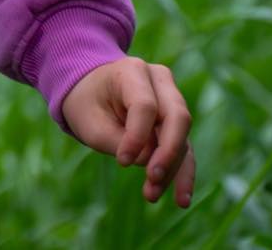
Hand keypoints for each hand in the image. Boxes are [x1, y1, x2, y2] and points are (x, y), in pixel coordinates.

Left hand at [62, 57, 194, 207]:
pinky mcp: (175, 122)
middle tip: (152, 179)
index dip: (137, 137)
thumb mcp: (90, 123)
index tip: (122, 162)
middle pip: (177, 116)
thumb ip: (120, 142)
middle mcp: (159, 81)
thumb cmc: (87, 105)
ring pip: (183, 136)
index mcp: (132, 71)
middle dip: (168, 152)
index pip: (145, 106)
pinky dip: (181, 173)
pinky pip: (184, 148)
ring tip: (152, 195)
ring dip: (172, 169)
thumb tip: (152, 161)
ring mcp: (171, 99)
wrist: (90, 92)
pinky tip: (181, 199)